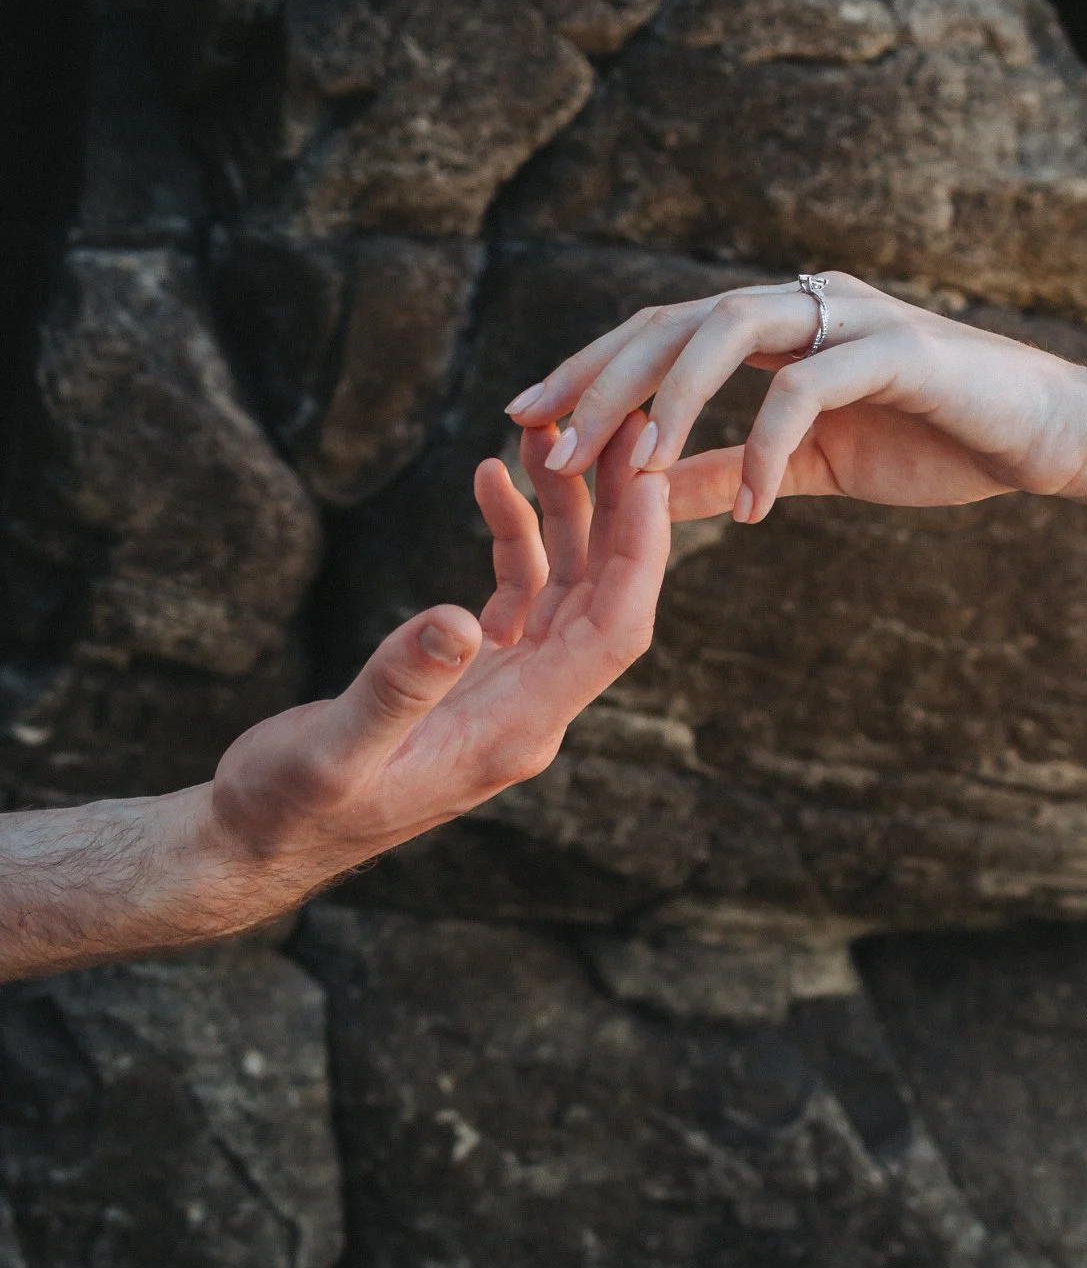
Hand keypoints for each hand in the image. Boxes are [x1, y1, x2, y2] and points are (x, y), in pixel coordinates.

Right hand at [210, 414, 668, 899]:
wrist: (257, 841)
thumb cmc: (288, 808)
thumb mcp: (332, 750)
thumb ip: (397, 688)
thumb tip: (458, 622)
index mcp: (515, 731)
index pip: (611, 633)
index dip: (639, 554)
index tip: (647, 475)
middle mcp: (528, 712)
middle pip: (604, 599)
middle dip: (617, 512)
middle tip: (619, 426)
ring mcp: (506, 693)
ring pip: (565, 588)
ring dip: (565, 513)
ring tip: (547, 436)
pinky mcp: (474, 676)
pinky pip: (519, 594)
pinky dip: (515, 536)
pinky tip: (493, 482)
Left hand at [504, 273, 1086, 523]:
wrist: (1048, 435)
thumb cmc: (933, 439)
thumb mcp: (810, 464)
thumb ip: (731, 471)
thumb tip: (652, 498)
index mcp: (775, 326)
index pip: (657, 332)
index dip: (588, 371)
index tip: (525, 419)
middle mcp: (801, 304)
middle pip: (672, 321)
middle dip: (601, 381)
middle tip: (545, 443)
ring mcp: (848, 317)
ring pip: (726, 330)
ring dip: (670, 400)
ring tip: (635, 472)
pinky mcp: (898, 349)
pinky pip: (810, 390)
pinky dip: (769, 447)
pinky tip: (756, 510)